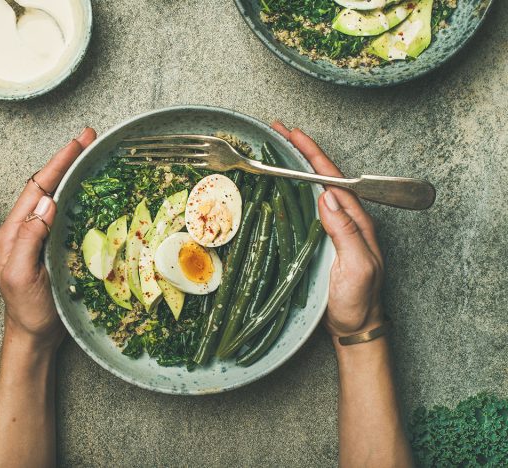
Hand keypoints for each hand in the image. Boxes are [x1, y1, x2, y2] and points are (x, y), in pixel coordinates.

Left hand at [0, 128, 96, 348]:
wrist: (34, 335)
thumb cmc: (27, 310)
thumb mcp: (23, 276)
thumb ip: (28, 239)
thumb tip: (46, 202)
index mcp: (14, 231)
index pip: (37, 188)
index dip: (58, 163)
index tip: (78, 142)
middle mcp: (25, 228)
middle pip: (46, 185)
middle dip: (66, 159)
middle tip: (89, 138)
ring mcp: (39, 236)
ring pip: (56, 196)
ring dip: (72, 173)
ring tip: (91, 155)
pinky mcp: (53, 245)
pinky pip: (65, 213)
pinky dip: (77, 195)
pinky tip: (90, 189)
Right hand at [272, 122, 383, 336]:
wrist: (356, 326)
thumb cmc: (359, 301)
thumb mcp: (358, 267)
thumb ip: (346, 232)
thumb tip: (326, 197)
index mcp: (357, 220)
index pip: (333, 179)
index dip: (314, 155)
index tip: (294, 135)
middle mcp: (346, 219)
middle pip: (323, 177)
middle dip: (302, 151)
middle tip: (278, 132)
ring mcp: (333, 229)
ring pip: (314, 189)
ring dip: (296, 167)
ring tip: (277, 149)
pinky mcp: (321, 239)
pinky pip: (307, 207)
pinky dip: (294, 189)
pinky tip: (282, 185)